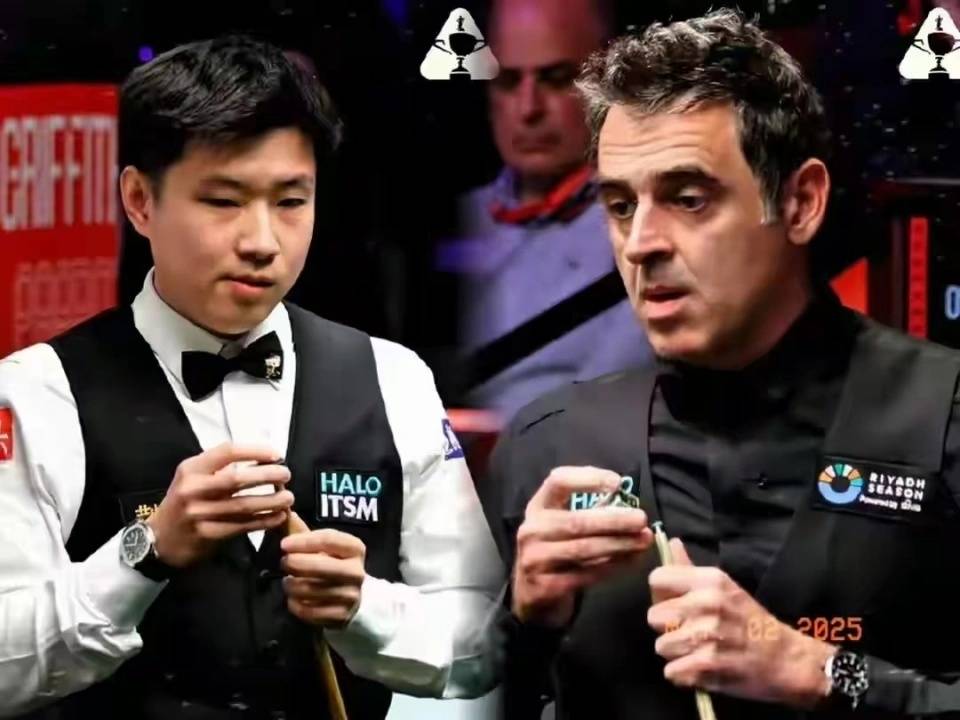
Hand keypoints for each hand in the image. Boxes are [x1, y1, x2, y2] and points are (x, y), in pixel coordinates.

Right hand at [147, 443, 293, 567]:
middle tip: (286, 475)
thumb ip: (219, 468)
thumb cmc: (184, 502)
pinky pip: (242, 526)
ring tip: (288, 498)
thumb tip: (262, 460)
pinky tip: (278, 516)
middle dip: (267, 476)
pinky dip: (264, 521)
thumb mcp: (192, 478)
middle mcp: (193, 489)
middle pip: (237, 479)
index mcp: (192, 469)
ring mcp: (199, 514)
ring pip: (243, 505)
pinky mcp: (208, 535)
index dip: (255, 451)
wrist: (160, 539)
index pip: (227, 452)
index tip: (276, 454)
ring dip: (271, 501)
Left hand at [280, 523, 365, 628]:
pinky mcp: (341, 616)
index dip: (303, 541)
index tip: (284, 544)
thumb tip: (284, 513)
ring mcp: (351, 596)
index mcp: (355, 548)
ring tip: (288, 582)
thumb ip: (302, 531)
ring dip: (291, 586)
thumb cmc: (332, 564)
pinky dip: (295, 605)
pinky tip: (293, 599)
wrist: (352, 597)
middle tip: (284, 563)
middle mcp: (357, 572)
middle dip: (295, 563)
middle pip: (320, 565)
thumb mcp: (323, 546)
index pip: (328, 539)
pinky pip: (309, 611)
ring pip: (311, 589)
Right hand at [513, 466, 653, 627]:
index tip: (617, 482)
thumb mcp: (560, 524)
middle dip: (614, 520)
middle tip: (642, 519)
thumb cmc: (556, 550)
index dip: (588, 478)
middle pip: (576, 521)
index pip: (558, 482)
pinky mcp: (546, 587)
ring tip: (643, 541)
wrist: (531, 594)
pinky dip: (612, 567)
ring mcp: (535, 559)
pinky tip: (631, 561)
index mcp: (538, 507)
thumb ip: (586, 511)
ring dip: (619, 544)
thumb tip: (629, 505)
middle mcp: (532, 530)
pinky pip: (586, 575)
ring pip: (584, 549)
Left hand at [647, 539, 834, 707]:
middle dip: (668, 628)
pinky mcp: (707, 664)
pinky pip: (671, 672)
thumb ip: (690, 569)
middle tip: (691, 632)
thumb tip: (671, 543)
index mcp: (709, 580)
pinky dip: (684, 675)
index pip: (656, 578)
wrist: (785, 659)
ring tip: (700, 651)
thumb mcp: (724, 587)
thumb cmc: (750, 621)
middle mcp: (706, 603)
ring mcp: (706, 634)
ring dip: (677, 654)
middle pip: (653, 616)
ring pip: (661, 646)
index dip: (661, 595)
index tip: (676, 606)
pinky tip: (703, 669)